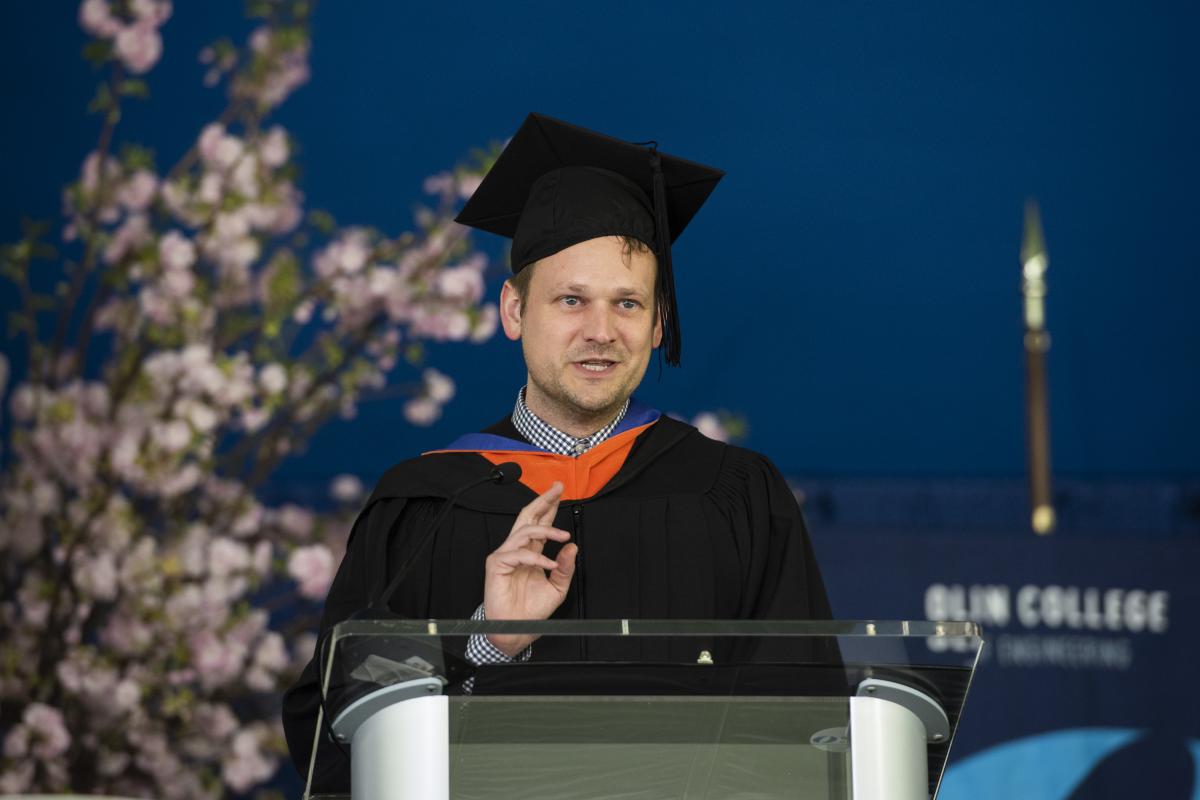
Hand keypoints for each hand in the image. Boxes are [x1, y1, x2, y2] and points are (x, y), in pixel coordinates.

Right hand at [483, 481, 576, 655]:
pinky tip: (549, 564)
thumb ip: (565, 567)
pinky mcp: (497, 564)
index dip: (549, 506)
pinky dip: (537, 558)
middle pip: (528, 516)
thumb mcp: (557, 588)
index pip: (540, 523)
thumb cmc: (532, 610)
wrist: (517, 629)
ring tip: (563, 536)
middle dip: (543, 500)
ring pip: (525, 530)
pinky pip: (519, 554)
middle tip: (556, 489)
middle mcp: (518, 550)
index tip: (559, 491)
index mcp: (531, 552)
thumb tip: (572, 547)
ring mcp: (506, 555)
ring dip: (547, 530)